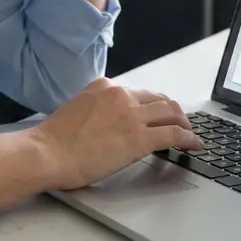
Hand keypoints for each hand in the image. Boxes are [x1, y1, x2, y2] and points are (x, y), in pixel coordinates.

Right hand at [28, 78, 201, 190]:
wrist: (46, 153)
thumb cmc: (54, 141)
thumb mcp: (77, 110)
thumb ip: (97, 110)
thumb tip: (109, 123)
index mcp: (105, 87)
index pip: (139, 93)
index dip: (154, 104)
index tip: (159, 113)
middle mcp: (121, 95)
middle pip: (159, 100)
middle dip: (173, 111)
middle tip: (180, 122)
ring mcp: (132, 115)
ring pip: (171, 114)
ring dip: (184, 123)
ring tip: (190, 133)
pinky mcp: (139, 138)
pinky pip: (174, 134)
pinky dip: (188, 138)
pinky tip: (194, 145)